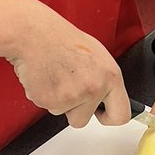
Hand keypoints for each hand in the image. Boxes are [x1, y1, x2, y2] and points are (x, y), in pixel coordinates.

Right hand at [6, 2, 129, 128]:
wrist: (34, 34)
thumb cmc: (62, 40)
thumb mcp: (97, 56)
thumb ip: (104, 80)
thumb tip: (108, 98)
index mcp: (111, 76)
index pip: (120, 115)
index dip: (109, 118)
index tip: (101, 115)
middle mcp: (94, 88)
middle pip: (83, 120)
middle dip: (74, 110)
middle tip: (68, 88)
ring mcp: (72, 96)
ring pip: (63, 113)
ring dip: (58, 100)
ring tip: (56, 76)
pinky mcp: (50, 101)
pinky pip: (47, 107)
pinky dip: (44, 96)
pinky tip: (45, 77)